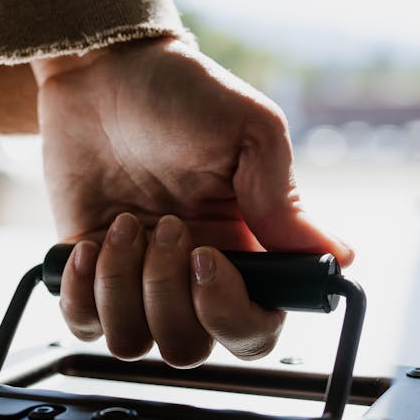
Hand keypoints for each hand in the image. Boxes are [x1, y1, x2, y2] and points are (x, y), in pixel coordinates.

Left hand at [32, 38, 352, 367]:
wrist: (103, 72)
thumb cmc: (182, 94)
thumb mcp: (250, 133)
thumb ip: (283, 201)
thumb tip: (337, 257)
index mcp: (243, 252)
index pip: (254, 329)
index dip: (230, 314)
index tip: (206, 259)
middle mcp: (193, 277)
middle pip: (190, 348)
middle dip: (168, 294)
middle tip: (165, 227)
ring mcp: (139, 279)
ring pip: (134, 344)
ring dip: (122, 287)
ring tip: (122, 226)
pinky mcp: (92, 274)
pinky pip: (85, 326)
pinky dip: (83, 293)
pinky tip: (89, 245)